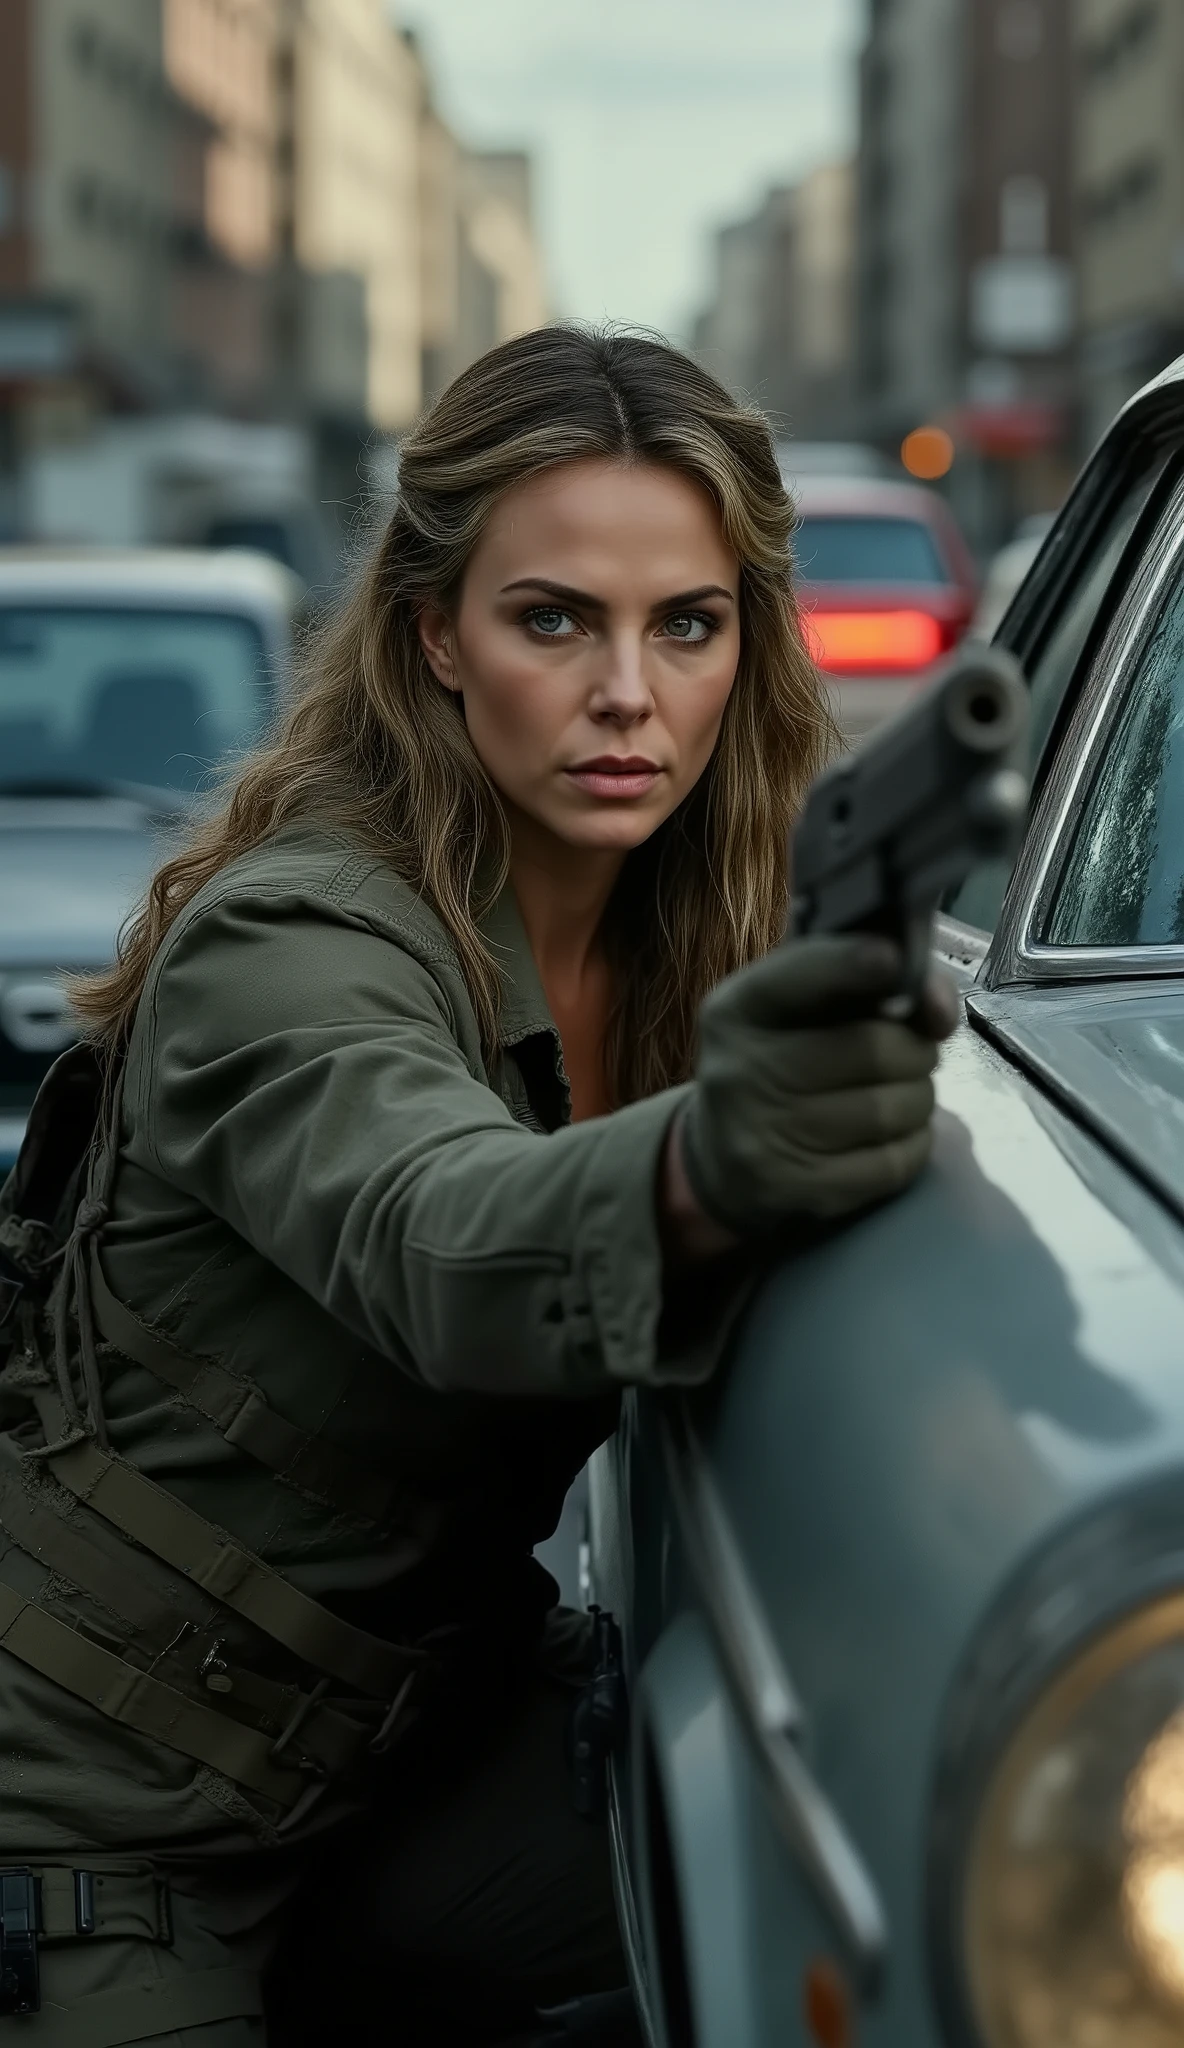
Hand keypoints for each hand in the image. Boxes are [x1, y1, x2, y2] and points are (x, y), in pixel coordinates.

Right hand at [674, 935, 957, 1240]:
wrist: (722, 1154)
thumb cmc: (780, 1060)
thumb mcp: (798, 1008)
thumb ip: (865, 985)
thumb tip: (940, 1008)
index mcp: (737, 1010)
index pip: (798, 976)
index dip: (851, 963)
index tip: (891, 958)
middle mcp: (741, 1070)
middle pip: (873, 1049)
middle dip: (916, 1049)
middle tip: (913, 1054)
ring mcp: (765, 1136)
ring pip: (891, 1108)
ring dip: (918, 1098)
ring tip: (902, 1094)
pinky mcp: (796, 1189)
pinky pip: (893, 1162)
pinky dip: (913, 1144)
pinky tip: (895, 1135)